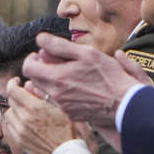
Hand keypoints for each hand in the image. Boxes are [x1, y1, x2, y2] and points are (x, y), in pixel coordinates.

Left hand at [2, 78, 78, 153]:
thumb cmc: (74, 136)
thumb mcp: (66, 111)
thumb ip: (46, 96)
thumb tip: (30, 85)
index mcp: (37, 108)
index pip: (14, 91)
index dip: (13, 83)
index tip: (17, 81)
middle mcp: (25, 119)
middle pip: (11, 101)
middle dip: (17, 96)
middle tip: (27, 95)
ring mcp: (20, 132)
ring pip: (8, 114)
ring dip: (15, 109)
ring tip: (27, 110)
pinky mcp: (20, 142)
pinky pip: (9, 127)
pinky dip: (14, 122)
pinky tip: (24, 122)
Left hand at [24, 33, 142, 129]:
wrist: (125, 105)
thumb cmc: (109, 77)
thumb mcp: (87, 53)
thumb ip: (59, 45)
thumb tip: (40, 38)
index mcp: (56, 78)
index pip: (28, 68)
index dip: (32, 59)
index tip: (41, 54)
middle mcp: (56, 95)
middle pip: (35, 80)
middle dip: (40, 68)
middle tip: (53, 61)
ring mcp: (62, 106)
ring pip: (45, 91)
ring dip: (49, 80)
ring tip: (65, 73)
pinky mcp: (70, 114)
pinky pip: (56, 101)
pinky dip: (59, 92)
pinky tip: (74, 86)